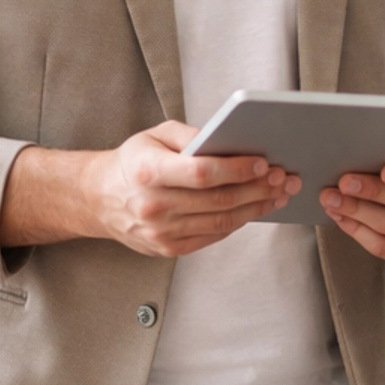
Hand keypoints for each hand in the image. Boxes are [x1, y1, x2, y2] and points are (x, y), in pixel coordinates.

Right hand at [1, 122, 298, 253]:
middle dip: (258, 189)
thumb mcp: (156, 135)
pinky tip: (255, 209)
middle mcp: (153, 205)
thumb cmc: (133, 161)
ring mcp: (161, 232)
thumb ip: (191, 135)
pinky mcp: (168, 248)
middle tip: (283, 178)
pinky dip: (238, 222)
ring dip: (256, 208)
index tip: (263, 162)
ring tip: (278, 194)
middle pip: (218, 200)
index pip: (202, 173)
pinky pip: (213, 235)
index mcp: (148, 171)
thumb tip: (229, 139)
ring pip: (221, 221)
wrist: (100, 198)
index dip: (237, 169)